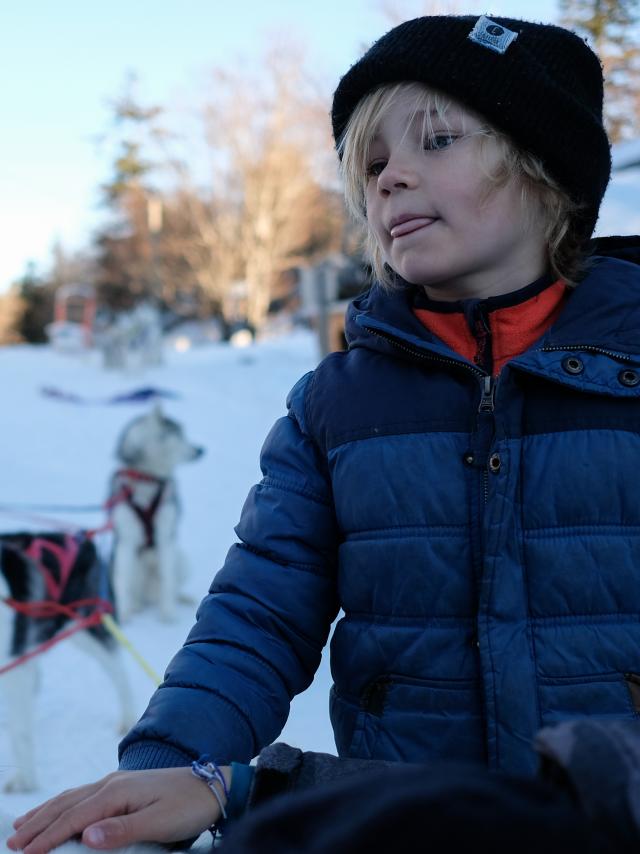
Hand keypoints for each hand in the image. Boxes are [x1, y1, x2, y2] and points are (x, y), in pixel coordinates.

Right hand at [6, 765, 231, 853]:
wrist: (213, 786)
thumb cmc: (188, 807)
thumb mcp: (159, 823)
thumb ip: (121, 831)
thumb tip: (85, 837)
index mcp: (117, 791)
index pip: (74, 817)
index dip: (47, 837)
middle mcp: (112, 782)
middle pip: (67, 804)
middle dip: (38, 824)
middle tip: (11, 844)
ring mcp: (117, 782)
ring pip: (72, 797)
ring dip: (46, 812)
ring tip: (22, 827)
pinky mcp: (123, 787)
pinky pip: (84, 795)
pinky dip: (64, 804)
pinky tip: (60, 810)